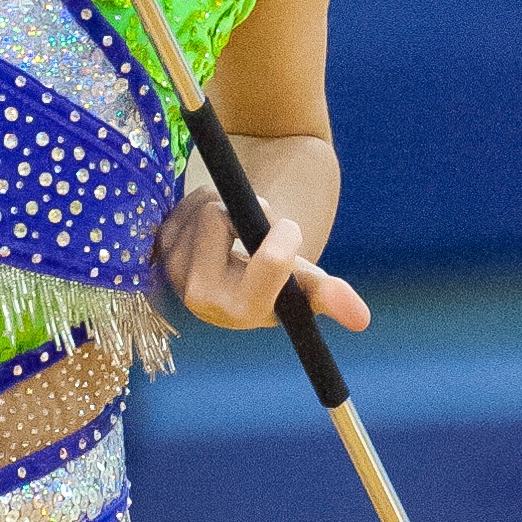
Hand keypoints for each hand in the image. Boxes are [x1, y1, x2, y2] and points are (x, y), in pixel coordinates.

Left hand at [157, 187, 370, 331]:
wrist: (233, 274)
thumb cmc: (276, 282)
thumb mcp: (302, 286)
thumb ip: (329, 296)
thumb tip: (362, 318)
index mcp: (239, 312)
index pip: (270, 260)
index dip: (286, 234)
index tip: (289, 232)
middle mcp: (198, 297)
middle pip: (221, 219)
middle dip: (245, 215)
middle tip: (255, 231)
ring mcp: (173, 270)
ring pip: (203, 206)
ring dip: (225, 206)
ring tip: (235, 233)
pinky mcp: (160, 246)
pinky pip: (186, 203)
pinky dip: (205, 203)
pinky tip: (212, 228)